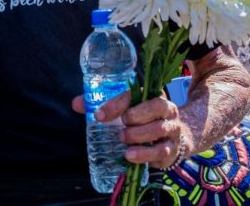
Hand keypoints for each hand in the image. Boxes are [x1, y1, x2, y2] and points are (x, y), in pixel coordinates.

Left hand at [71, 93, 187, 168]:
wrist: (172, 137)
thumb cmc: (141, 118)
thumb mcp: (124, 109)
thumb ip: (99, 104)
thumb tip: (76, 104)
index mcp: (151, 95)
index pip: (136, 93)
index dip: (117, 103)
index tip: (99, 115)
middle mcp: (166, 110)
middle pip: (156, 107)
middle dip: (136, 116)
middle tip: (120, 125)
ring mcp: (171, 129)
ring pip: (159, 129)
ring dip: (139, 136)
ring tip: (123, 140)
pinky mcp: (172, 149)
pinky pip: (162, 151)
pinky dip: (145, 154)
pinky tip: (131, 155)